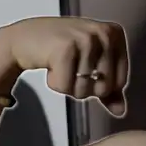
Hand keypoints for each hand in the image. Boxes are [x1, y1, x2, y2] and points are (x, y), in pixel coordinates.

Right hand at [0, 16, 128, 116]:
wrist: (24, 38)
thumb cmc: (60, 50)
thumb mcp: (90, 65)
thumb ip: (109, 88)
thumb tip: (120, 112)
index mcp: (115, 34)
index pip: (120, 82)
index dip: (98, 85)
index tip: (83, 67)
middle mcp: (104, 33)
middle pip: (103, 88)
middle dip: (82, 87)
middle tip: (69, 67)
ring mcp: (86, 39)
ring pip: (84, 90)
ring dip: (67, 86)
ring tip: (59, 65)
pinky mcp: (66, 48)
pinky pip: (65, 87)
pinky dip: (54, 83)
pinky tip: (49, 64)